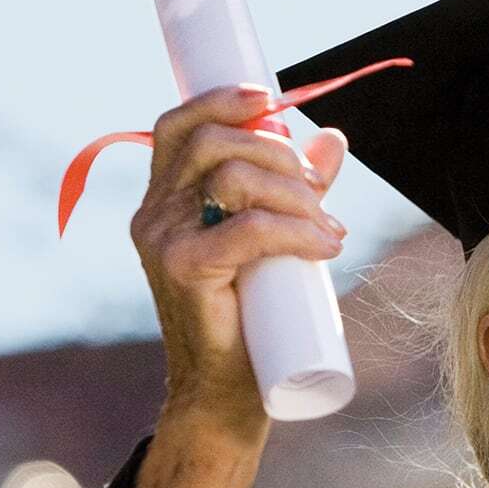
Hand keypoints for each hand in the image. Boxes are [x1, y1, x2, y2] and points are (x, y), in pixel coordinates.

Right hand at [129, 85, 348, 429]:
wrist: (228, 388)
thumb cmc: (254, 312)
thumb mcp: (277, 237)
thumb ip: (297, 188)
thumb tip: (333, 138)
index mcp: (167, 196)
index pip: (179, 125)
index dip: (222, 102)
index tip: (271, 99)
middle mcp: (155, 211)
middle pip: (214, 143)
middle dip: (279, 155)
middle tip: (320, 193)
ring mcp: (163, 239)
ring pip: (233, 178)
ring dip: (296, 196)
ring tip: (328, 230)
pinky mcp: (182, 269)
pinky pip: (248, 229)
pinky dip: (296, 232)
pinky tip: (325, 248)